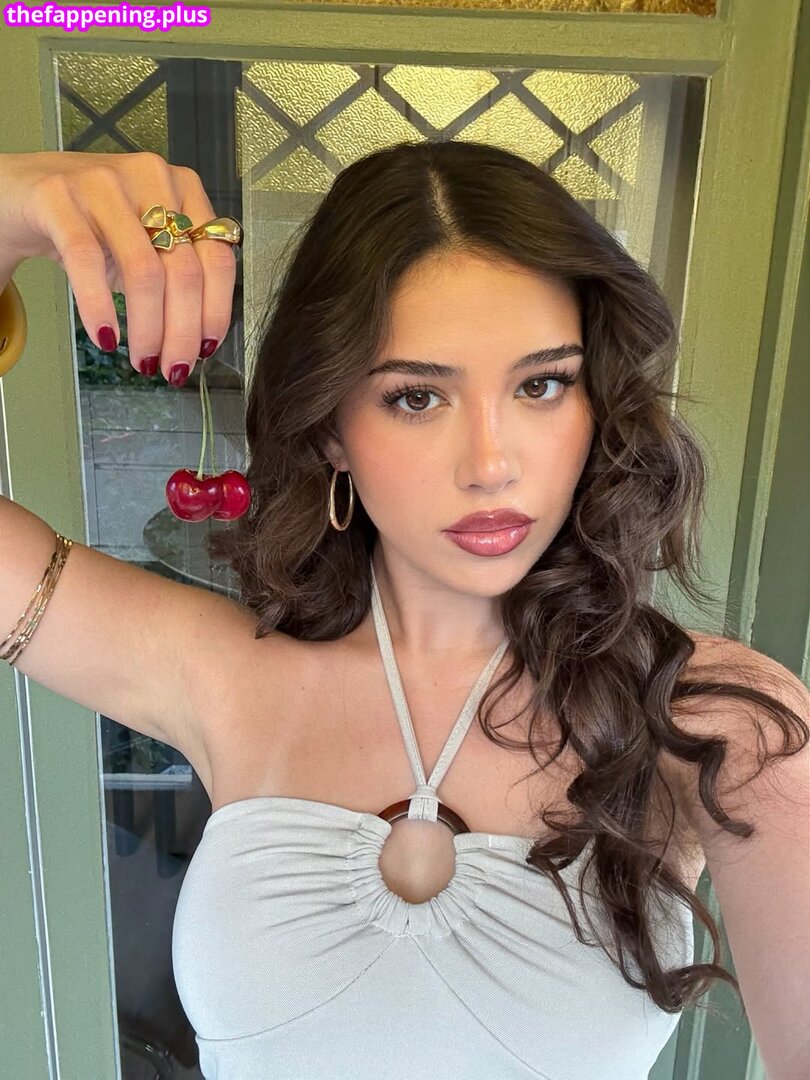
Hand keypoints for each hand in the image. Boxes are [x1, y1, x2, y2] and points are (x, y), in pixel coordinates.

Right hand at [0, 150, 236, 383]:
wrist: (19, 191)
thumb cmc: (91, 224)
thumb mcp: (145, 245)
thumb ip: (175, 277)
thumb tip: (196, 340)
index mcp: (184, 189)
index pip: (217, 259)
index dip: (215, 312)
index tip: (205, 349)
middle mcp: (151, 178)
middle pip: (184, 271)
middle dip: (181, 333)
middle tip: (172, 369)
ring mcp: (104, 182)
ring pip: (143, 271)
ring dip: (147, 329)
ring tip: (143, 360)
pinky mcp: (59, 195)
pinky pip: (86, 262)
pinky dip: (100, 307)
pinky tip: (107, 337)